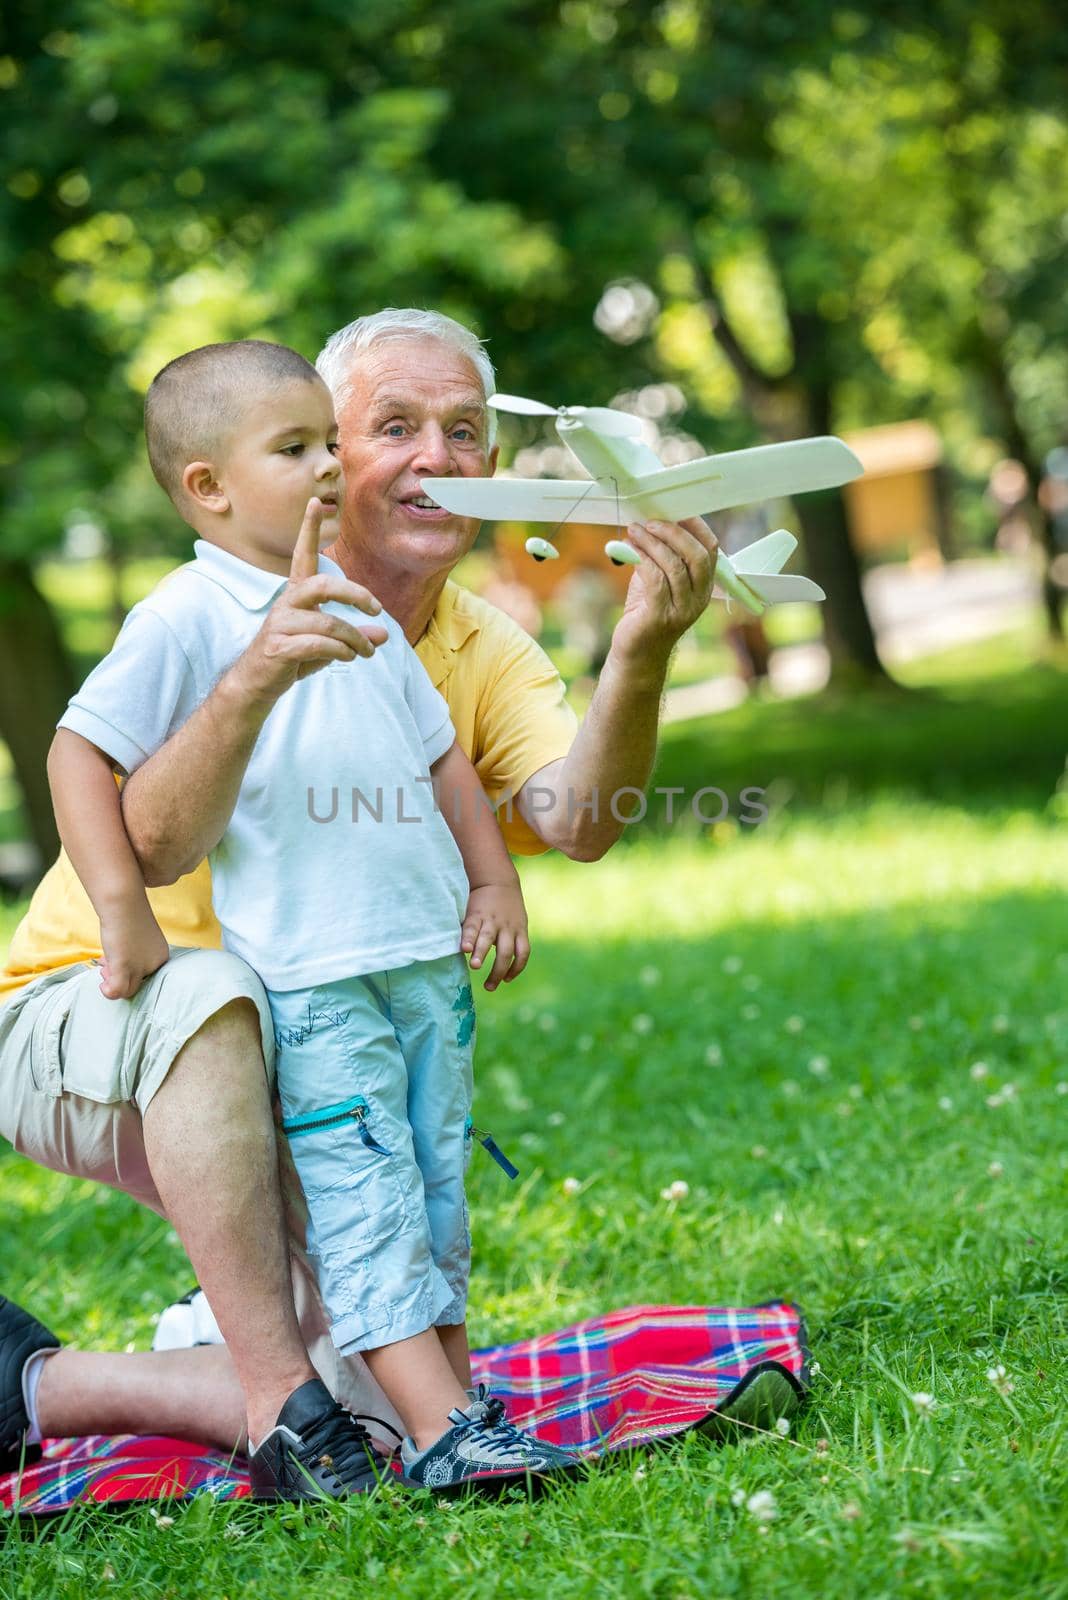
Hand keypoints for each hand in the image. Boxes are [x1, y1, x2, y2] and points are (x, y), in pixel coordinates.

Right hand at [98, 898, 170, 999]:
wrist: (123, 902)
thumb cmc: (127, 915)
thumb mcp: (135, 937)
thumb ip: (131, 952)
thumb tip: (114, 966)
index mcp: (161, 955)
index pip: (146, 974)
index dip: (129, 969)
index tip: (114, 959)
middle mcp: (154, 963)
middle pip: (137, 982)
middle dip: (119, 974)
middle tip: (107, 961)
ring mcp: (140, 967)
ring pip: (128, 990)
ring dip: (112, 980)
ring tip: (105, 963)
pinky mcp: (124, 968)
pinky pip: (118, 991)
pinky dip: (109, 992)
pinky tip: (103, 984)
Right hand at [229, 497, 390, 703]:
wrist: (257, 683)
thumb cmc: (293, 656)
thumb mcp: (328, 644)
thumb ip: (354, 635)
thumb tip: (384, 634)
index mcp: (296, 595)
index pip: (302, 555)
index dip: (308, 529)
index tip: (315, 501)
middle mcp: (287, 604)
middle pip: (323, 585)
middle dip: (355, 594)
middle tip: (377, 609)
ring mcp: (280, 625)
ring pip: (328, 623)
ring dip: (355, 638)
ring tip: (368, 650)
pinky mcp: (278, 648)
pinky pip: (318, 645)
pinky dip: (341, 651)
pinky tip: (349, 657)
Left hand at [461, 882, 529, 990]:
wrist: (500, 883)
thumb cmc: (477, 901)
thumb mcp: (466, 908)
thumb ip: (461, 926)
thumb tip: (442, 945)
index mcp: (478, 914)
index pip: (473, 926)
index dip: (469, 938)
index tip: (464, 949)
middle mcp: (495, 921)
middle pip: (490, 939)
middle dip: (483, 953)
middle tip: (475, 967)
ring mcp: (510, 927)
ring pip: (508, 950)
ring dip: (499, 969)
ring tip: (489, 986)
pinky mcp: (522, 932)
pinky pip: (523, 952)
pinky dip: (516, 967)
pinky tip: (507, 979)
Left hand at [610, 517, 717, 664]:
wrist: (637, 654)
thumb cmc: (646, 613)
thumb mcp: (659, 579)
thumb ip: (661, 555)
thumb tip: (650, 521)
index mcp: (704, 587)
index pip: (710, 549)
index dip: (694, 526)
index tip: (672, 509)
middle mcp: (698, 599)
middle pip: (698, 556)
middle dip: (673, 532)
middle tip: (650, 521)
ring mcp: (682, 610)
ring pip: (674, 566)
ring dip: (653, 543)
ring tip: (634, 531)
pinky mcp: (660, 617)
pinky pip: (655, 580)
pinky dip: (642, 559)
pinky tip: (630, 549)